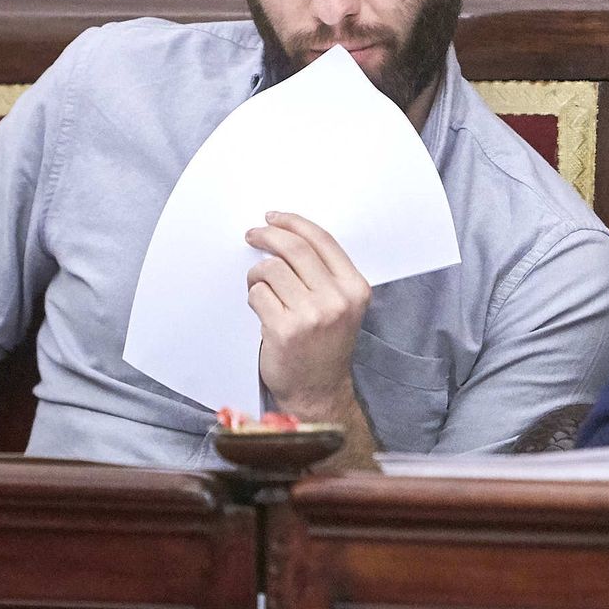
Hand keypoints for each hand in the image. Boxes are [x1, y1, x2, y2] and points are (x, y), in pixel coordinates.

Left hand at [244, 211, 370, 423]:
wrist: (318, 391)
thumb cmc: (326, 345)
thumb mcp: (341, 305)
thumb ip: (324, 273)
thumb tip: (286, 236)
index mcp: (355, 288)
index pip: (322, 240)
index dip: (294, 223)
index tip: (274, 218)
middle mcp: (337, 300)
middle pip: (294, 249)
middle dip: (267, 236)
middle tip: (252, 235)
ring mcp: (311, 316)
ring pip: (271, 270)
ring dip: (257, 274)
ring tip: (259, 285)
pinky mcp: (284, 330)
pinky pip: (257, 294)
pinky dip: (254, 297)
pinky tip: (262, 309)